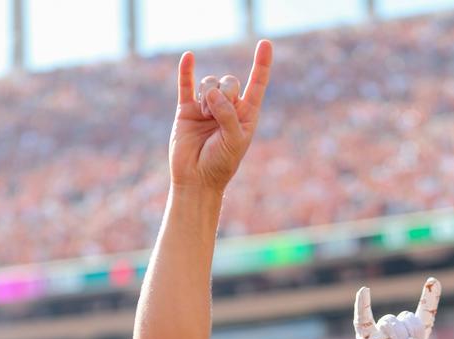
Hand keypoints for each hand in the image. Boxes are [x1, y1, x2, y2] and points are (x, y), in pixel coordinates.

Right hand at [169, 40, 272, 192]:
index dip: (262, 65)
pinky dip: (187, 70)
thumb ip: (227, 115)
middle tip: (216, 115)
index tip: (266, 44)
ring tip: (205, 117)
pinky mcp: (187, 110)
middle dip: (225, 93)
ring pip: (210, 83)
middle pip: (230, 81)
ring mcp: (206, 107)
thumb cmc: (220, 165)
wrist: (196, 180)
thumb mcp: (233, 141)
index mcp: (246, 115)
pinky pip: (186, 84)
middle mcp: (227, 108)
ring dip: (208, 97)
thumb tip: (211, 92)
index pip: (257, 85)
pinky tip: (189, 57)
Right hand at [350, 277, 440, 338]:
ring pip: (391, 320)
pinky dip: (362, 306)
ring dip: (399, 335)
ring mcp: (381, 337)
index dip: (429, 299)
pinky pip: (362, 321)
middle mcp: (398, 335)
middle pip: (408, 317)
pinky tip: (365, 291)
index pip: (424, 316)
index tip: (433, 281)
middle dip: (413, 333)